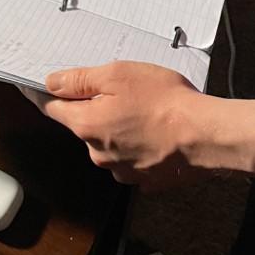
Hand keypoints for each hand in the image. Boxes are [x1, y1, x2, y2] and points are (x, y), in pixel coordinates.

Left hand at [41, 61, 203, 189]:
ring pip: (107, 142)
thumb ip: (80, 80)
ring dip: (118, 127)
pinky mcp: (143, 179)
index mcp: (85, 125)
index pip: (53, 109)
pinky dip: (137, 144)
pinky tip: (155, 131)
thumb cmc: (164, 101)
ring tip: (146, 111)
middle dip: (95, 108)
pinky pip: (130, 157)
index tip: (49, 86)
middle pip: (83, 125)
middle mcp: (97, 153)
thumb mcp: (117, 75)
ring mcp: (121, 170)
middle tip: (122, 92)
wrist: (205, 135)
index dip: (51, 94)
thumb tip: (51, 83)